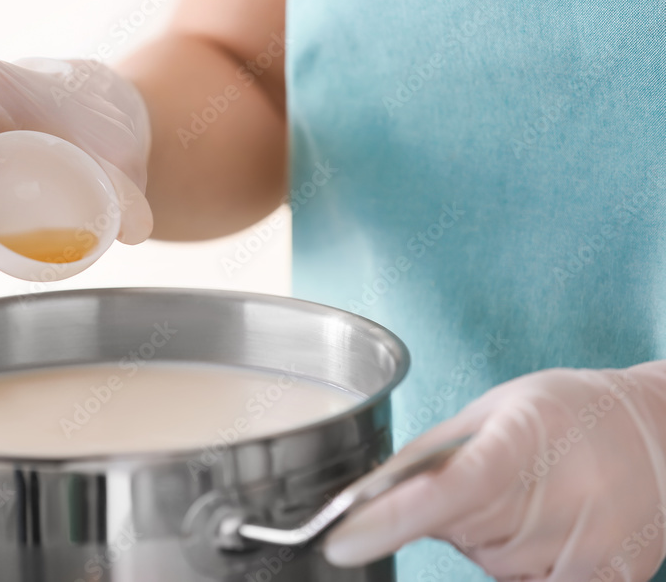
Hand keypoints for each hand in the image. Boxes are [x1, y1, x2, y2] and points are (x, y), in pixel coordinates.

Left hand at [324, 361, 665, 580]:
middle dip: (451, 514)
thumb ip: (430, 455)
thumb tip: (367, 493)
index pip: (445, 492)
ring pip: (489, 564)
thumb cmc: (569, 411)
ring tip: (529, 493)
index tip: (340, 540)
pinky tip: (548, 523)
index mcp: (521, 446)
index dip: (388, 520)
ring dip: (489, 536)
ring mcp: (587, 549)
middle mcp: (558, 501)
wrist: (662, 430)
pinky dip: (521, 559)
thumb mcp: (493, 409)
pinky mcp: (609, 581)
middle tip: (491, 475)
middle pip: (459, 534)